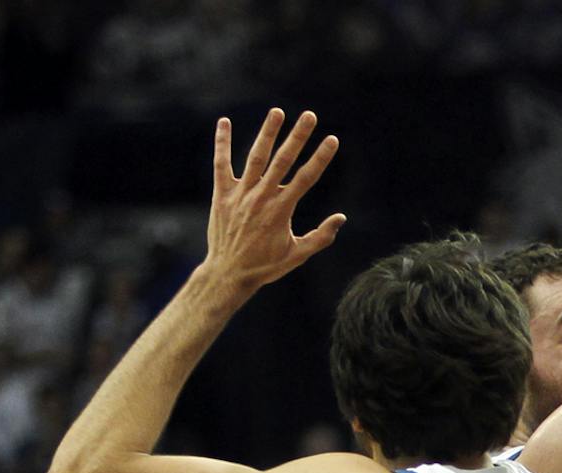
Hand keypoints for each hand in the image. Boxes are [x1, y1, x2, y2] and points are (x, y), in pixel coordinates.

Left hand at [203, 109, 343, 297]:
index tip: (332, 139)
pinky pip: (221, 163)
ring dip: (267, 133)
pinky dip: (222, 143)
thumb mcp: (298, 255)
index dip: (321, 157)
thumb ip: (321, 236)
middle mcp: (262, 197)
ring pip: (256, 156)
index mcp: (282, 210)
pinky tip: (224, 122)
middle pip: (284, 160)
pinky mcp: (221, 193)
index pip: (307, 178)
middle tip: (309, 115)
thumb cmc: (266, 266)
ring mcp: (241, 193)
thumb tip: (341, 218)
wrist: (229, 272)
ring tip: (277, 112)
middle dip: (298, 136)